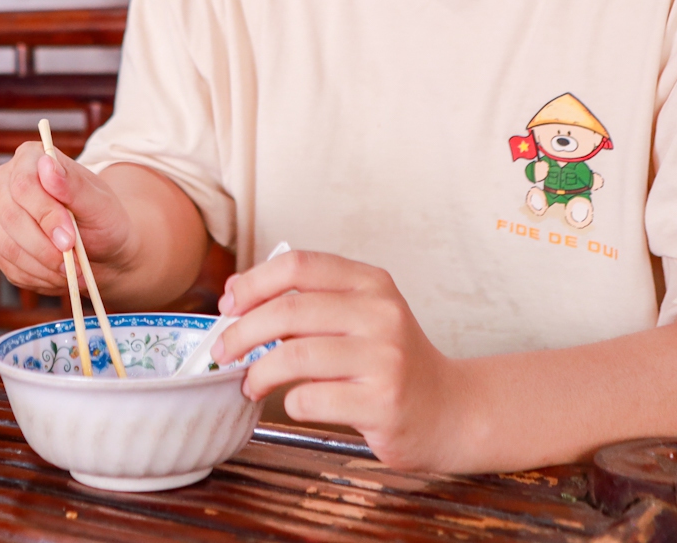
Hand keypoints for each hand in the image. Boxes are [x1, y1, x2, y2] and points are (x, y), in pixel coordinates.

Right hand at [0, 142, 137, 294]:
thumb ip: (73, 184)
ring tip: (71, 270)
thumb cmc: (103, 219)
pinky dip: (37, 276)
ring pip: (6, 245)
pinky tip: (58, 273)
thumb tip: (47, 164)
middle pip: (10, 216)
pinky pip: (8, 266)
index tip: (69, 239)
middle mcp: (6, 182)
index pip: (23, 184)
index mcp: (30, 158)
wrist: (103, 249)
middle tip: (72, 262)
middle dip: (44, 246)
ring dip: (42, 265)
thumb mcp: (99, 202)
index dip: (45, 214)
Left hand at [211, 250, 464, 469]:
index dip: (253, 282)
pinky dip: (288, 404)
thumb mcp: (363, 316)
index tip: (228, 305)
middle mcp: (381, 314)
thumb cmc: (392, 364)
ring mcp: (385, 359)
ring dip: (258, 372)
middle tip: (223, 351)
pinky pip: (310, 399)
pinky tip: (293, 404)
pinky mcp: (382, 404)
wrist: (452, 411)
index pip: (298, 265)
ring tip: (250, 383)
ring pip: (294, 356)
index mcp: (371, 283)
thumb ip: (309, 301)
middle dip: (242, 331)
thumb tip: (235, 296)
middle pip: (289, 310)